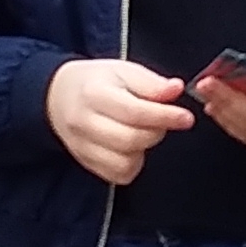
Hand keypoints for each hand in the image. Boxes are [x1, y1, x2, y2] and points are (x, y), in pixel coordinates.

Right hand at [46, 57, 191, 183]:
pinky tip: (131, 148)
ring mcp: (81, 145)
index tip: (186, 117)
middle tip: (163, 121)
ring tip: (143, 132)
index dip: (165, 117)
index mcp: (94, 93)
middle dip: (157, 132)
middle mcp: (84, 122)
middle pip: (130, 139)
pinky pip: (117, 174)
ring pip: (124, 162)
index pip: (135, 111)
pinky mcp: (85, 162)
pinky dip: (131, 164)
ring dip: (144, 150)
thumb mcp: (123, 71)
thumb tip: (176, 89)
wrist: (59, 96)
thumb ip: (151, 83)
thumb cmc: (97, 82)